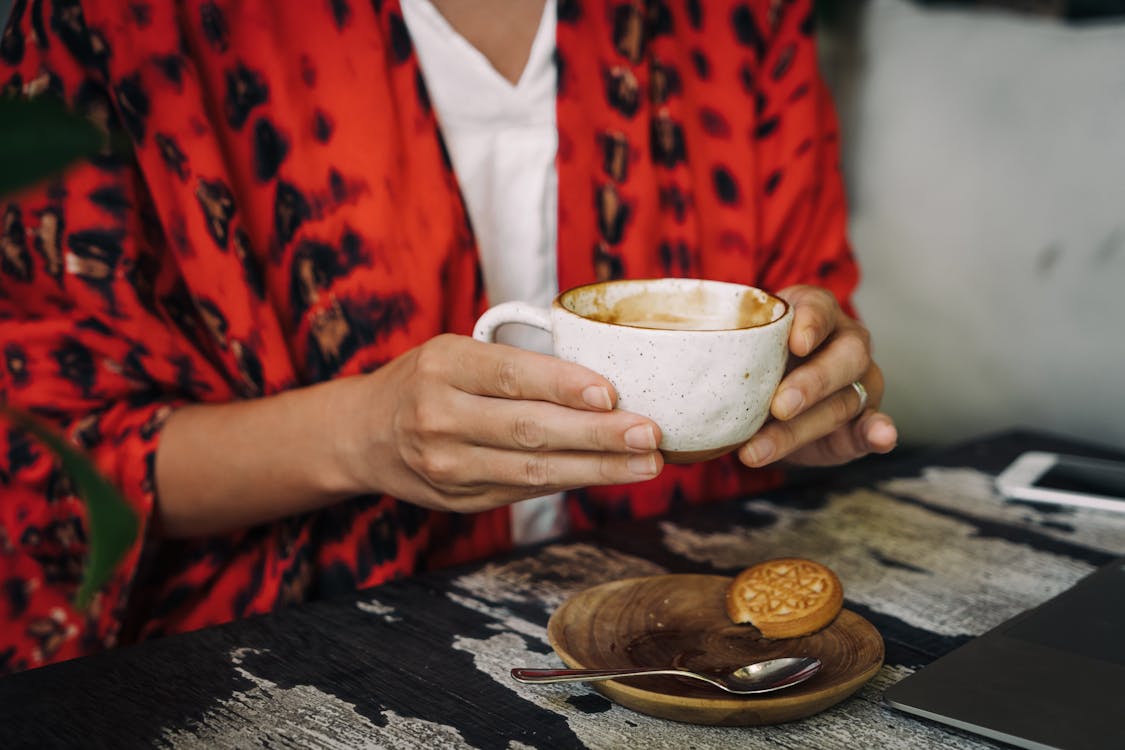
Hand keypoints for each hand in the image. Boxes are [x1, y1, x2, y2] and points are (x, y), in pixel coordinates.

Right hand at [347, 334, 663, 512]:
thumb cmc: (426, 381)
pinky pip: (525, 489)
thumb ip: (513, 365)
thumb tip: (599, 382)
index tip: (611, 392)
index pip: (509, 374)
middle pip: (529, 428)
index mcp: (442, 366)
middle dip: (597, 435)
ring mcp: (448, 465)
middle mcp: (439, 417)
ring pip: (533, 470)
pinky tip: (607, 473)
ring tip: (645, 463)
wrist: (363, 434)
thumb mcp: (454, 353)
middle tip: (648, 434)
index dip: (562, 384)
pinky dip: (570, 481)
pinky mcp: (460, 499)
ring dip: (597, 468)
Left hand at [737, 286, 897, 467]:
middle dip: (810, 383)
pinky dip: (879, 433)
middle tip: (777, 406)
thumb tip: (667, 353)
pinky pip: (873, 425)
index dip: (810, 323)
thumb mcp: (738, 345)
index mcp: (815, 313)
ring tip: (760, 450)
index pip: (819, 308)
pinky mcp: (863, 420)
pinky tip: (882, 436)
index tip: (796, 342)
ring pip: (843, 402)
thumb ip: (719, 342)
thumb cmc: (753, 361)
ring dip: (803, 428)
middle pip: (842, 358)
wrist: (769, 399)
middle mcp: (845, 343)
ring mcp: (859, 382)